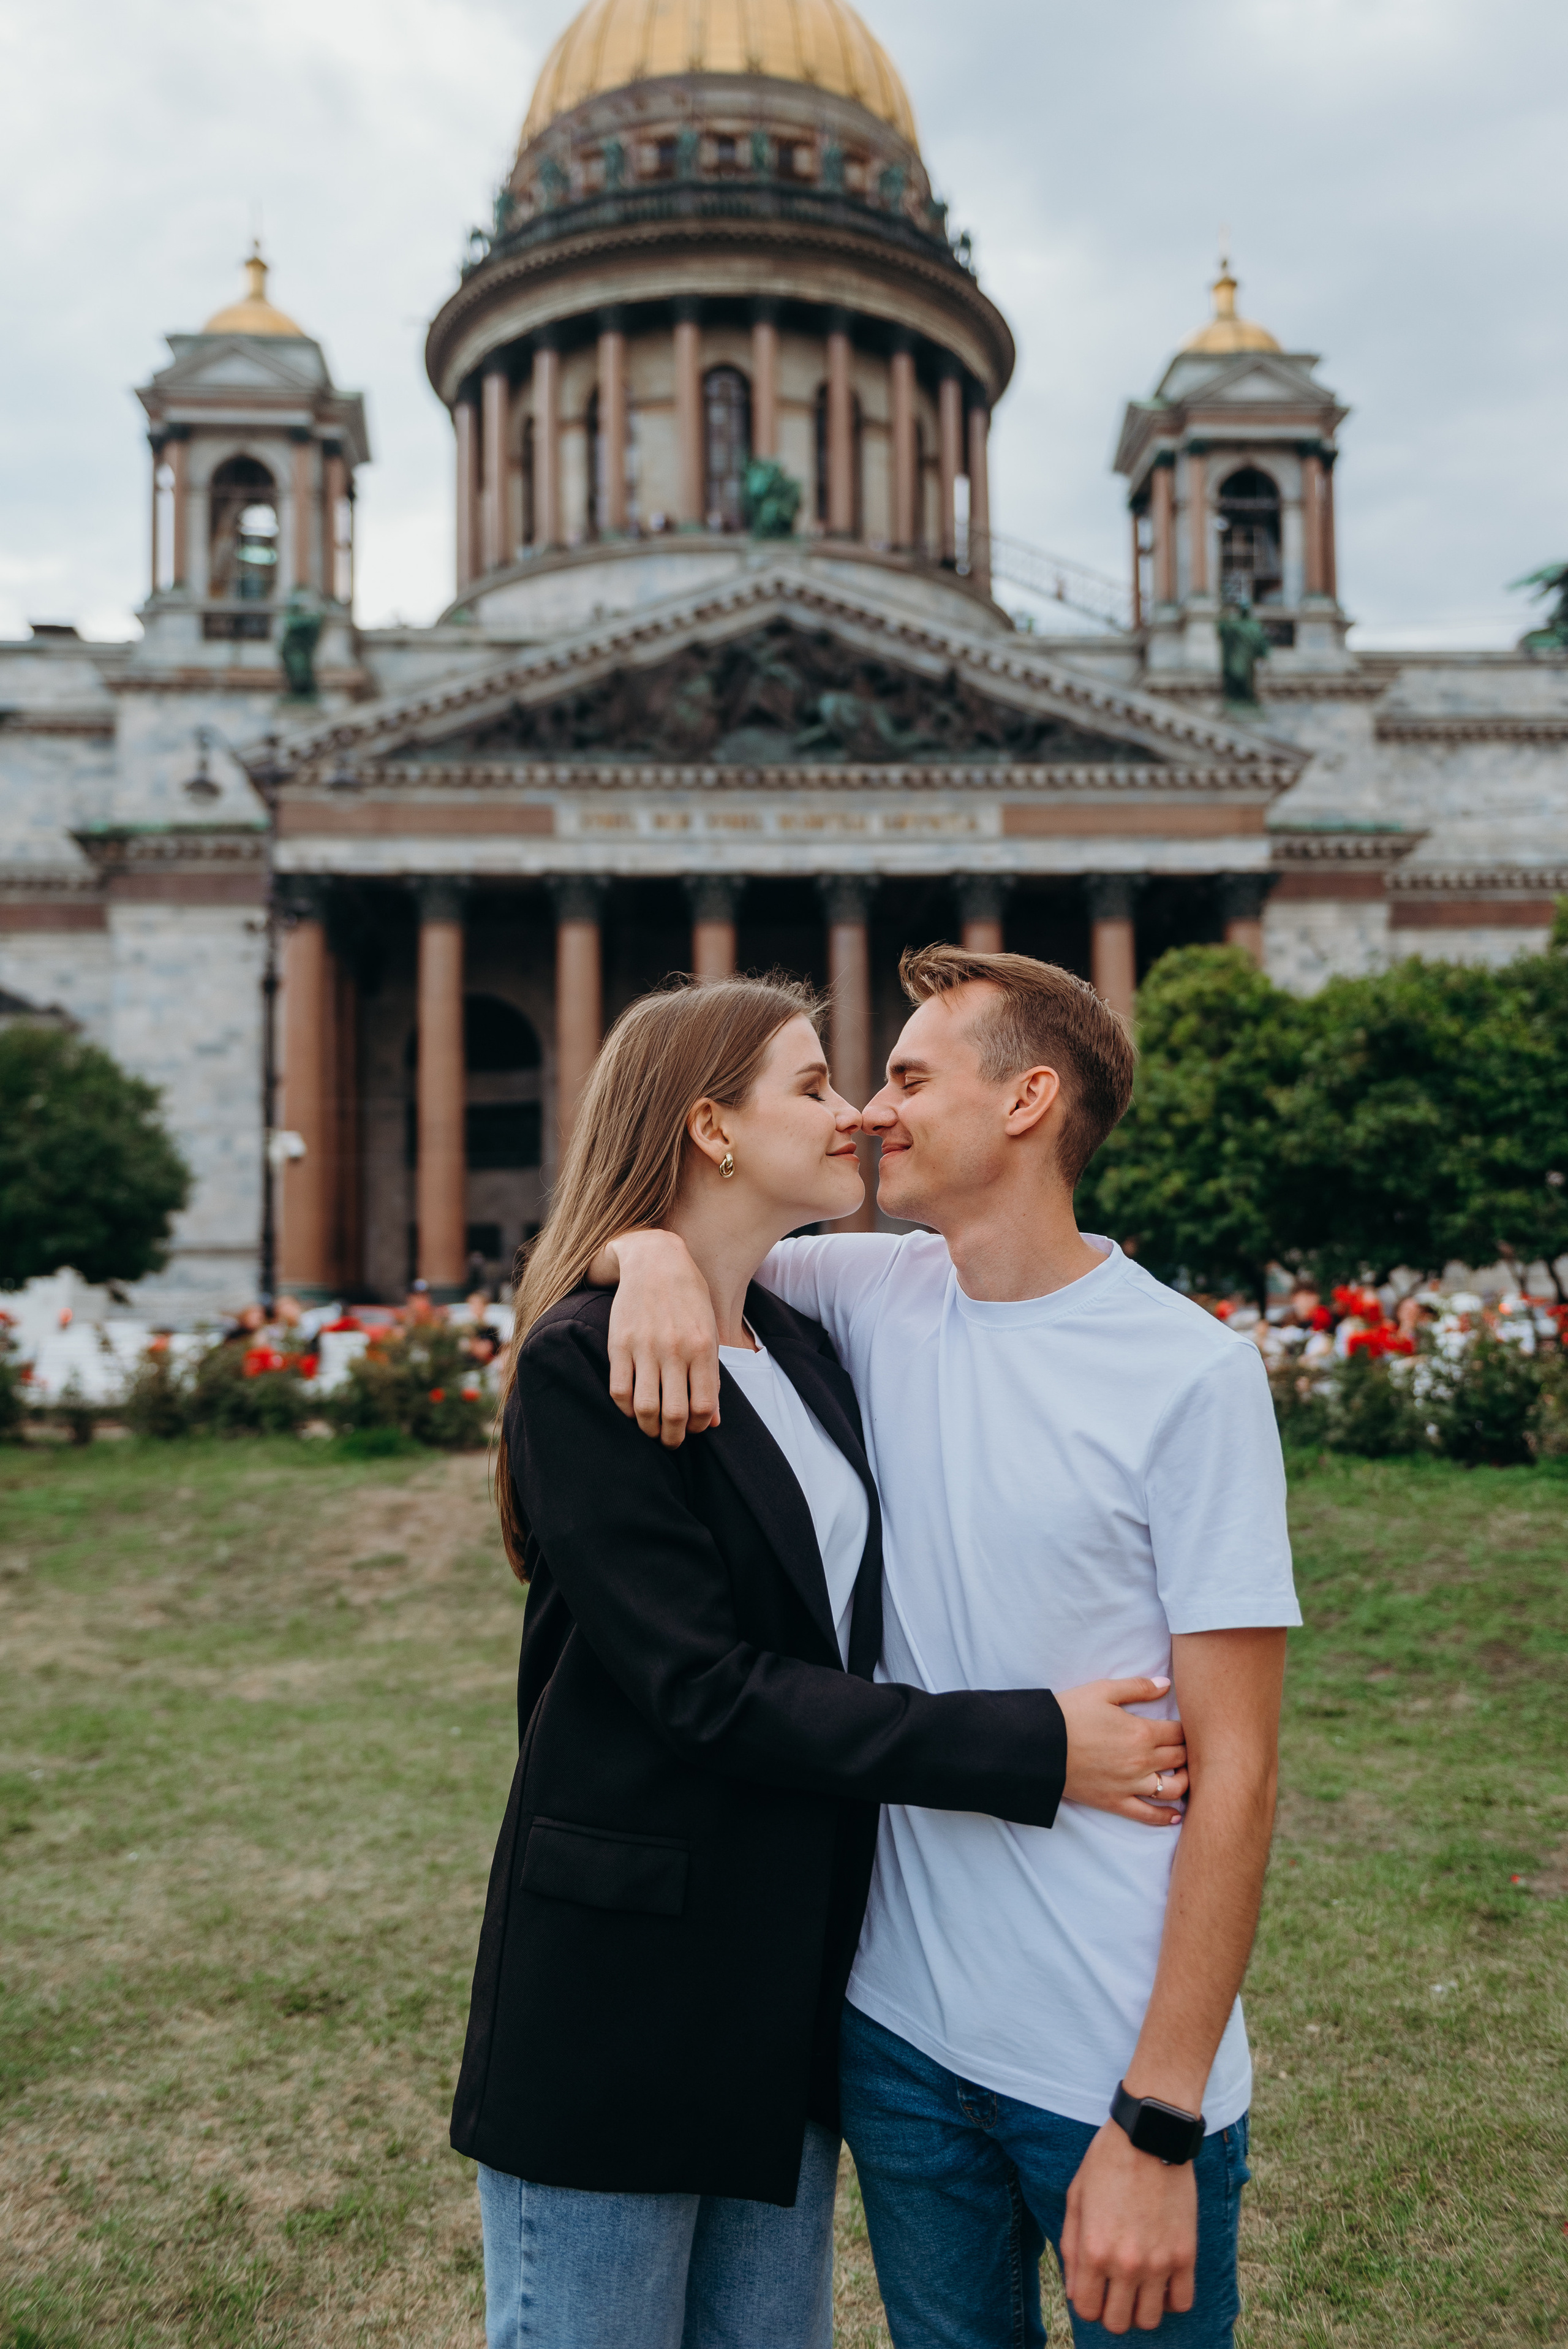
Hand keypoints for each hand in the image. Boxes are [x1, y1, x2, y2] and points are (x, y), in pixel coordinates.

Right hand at [603, 1232, 720, 1447]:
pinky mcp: (619, 1343)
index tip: (694, 1429)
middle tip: (671, 1440)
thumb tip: (711, 1421)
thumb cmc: (688, 1297)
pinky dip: (625, 1409)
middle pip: (674, 1414)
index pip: (703, 1407)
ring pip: (645, 1408)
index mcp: (702, 1348)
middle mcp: (674, 1350)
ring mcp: (644, 1348)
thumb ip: (712, 1376)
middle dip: (673, 1438)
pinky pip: (619, 1390)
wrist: (654, 1259)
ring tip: (652, 1430)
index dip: (698, 1427)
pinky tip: (632, 1409)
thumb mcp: (709, 1331)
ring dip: (649, 1429)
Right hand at [1057, 1679, 1187, 1824]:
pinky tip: (1176, 1814)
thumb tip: (1166, 1684)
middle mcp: (1142, 1761)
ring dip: (1184, 1782)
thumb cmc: (1070, 1713)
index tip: (1184, 1727)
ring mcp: (1130, 1785)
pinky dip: (1166, 1817)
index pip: (1179, 1732)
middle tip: (1185, 1747)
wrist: (1040, 1745)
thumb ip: (1138, 1686)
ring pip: (1172, 1789)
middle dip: (1187, 1751)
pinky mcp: (1116, 1802)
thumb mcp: (1103, 1690)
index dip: (1185, 1728)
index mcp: (1142, 1732)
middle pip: (1180, 1758)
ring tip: (1183, 1774)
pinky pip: (1148, 1815)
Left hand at [1060, 2119, 1196, 2333]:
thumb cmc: (1107, 2162)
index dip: (1087, 2303)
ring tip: (1139, 2285)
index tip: (1093, 2288)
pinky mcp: (1186, 2254)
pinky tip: (1163, 2279)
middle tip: (1115, 2288)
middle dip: (1112, 2310)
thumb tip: (1075, 2291)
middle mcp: (1126, 2264)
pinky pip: (1182, 2302)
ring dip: (1141, 2308)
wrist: (1150, 2135)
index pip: (1087, 2310)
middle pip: (1118, 2322)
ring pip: (1150, 2320)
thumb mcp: (1075, 2199)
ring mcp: (1159, 2262)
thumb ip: (1071, 2249)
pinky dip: (1171, 2298)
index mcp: (1094, 2251)